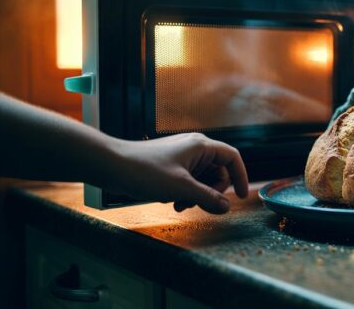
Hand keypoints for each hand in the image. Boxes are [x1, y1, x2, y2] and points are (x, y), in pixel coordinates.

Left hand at [109, 133, 248, 213]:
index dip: (241, 176)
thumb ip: (207, 198)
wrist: (112, 165)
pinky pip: (189, 179)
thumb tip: (226, 207)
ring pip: (203, 177)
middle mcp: (194, 147)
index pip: (233, 158)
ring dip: (197, 194)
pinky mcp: (171, 164)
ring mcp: (182, 155)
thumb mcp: (181, 188)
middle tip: (199, 205)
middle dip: (212, 191)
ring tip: (179, 205)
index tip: (241, 196)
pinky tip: (171, 200)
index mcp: (201, 146)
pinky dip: (185, 191)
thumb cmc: (145, 171)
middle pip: (218, 171)